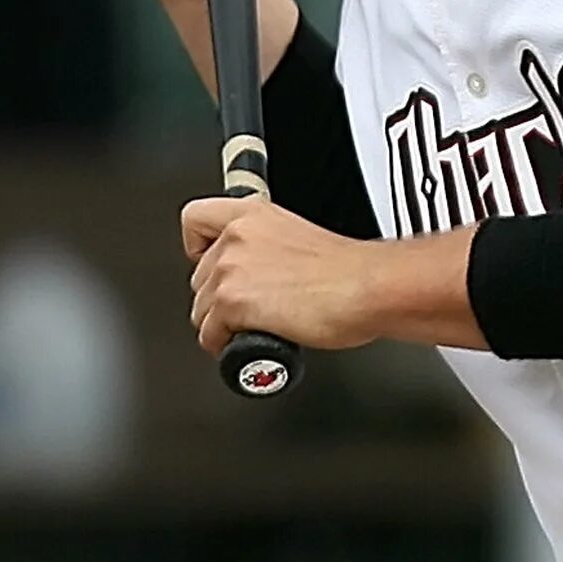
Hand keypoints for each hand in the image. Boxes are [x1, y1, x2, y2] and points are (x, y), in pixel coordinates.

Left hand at [184, 197, 380, 356]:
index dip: (199, 248)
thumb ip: (269, 248)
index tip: (213, 262)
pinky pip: (209, 336)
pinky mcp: (232, 303)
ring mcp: (231, 269)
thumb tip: (262, 274)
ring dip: (221, 325)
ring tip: (253, 330)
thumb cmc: (350, 272)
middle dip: (218, 298)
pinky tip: (252, 343)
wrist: (367, 288)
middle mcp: (237, 237)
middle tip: (247, 309)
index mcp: (253, 214)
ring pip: (200, 310)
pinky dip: (226, 346)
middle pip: (198, 277)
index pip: (195, 219)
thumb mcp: (299, 238)